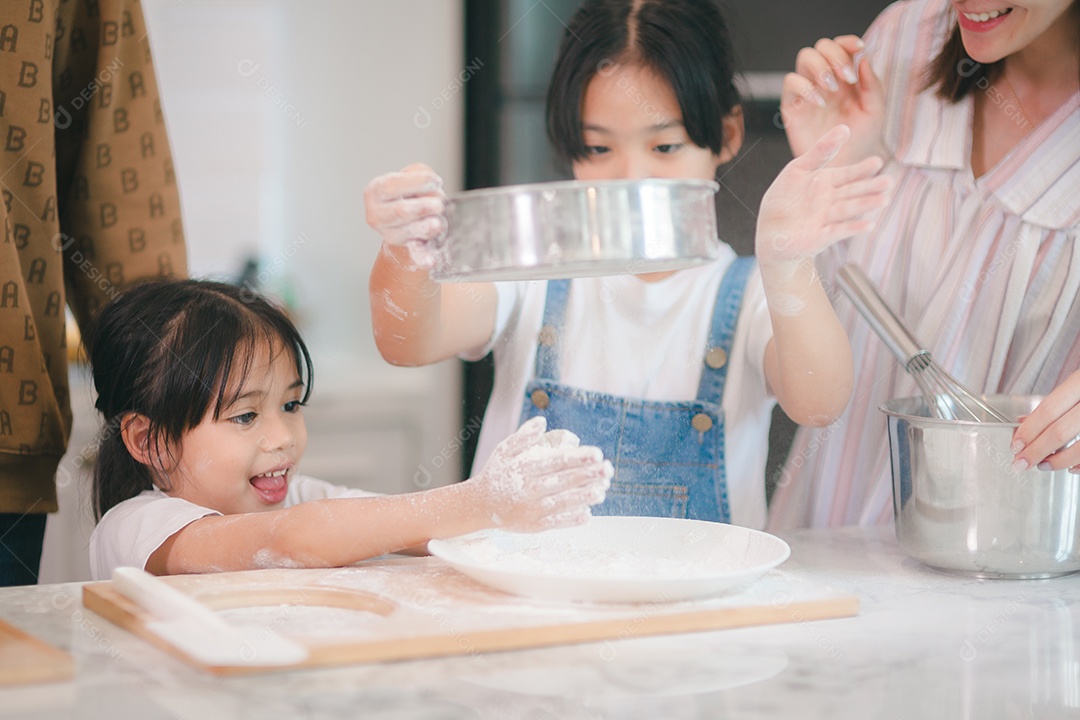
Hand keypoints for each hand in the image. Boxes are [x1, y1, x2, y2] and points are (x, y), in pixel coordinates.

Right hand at [364, 163, 447, 267]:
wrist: (411, 220)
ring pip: (409, 231)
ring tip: (440, 222)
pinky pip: (415, 254)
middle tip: (439, 205)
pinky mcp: (405, 250)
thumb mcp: (412, 176)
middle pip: (400, 212)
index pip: (392, 186)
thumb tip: (433, 192)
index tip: (437, 181)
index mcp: (375, 192)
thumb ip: (420, 174)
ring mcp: (389, 235)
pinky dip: (423, 258)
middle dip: (423, 207)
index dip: (417, 183)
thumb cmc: (412, 194)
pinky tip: (431, 260)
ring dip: (429, 226)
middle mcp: (377, 215)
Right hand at [470, 417, 612, 531]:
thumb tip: (543, 420)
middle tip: (607, 469)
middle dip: (588, 475)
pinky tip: (588, 514)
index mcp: (523, 468)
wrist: (478, 505)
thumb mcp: (505, 450)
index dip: (577, 458)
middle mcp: (527, 489)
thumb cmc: (496, 474)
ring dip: (584, 496)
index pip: (556, 461)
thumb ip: (524, 436)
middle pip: (562, 481)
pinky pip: (555, 522)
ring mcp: (530, 509)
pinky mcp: (532, 526)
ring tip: (603, 489)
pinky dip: (571, 519)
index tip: (597, 453)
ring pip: (562, 502)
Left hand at [755, 125, 891, 267]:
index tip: (877, 162)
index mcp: (827, 182)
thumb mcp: (799, 169)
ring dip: (865, 205)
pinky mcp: (821, 238)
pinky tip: (868, 225)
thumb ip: (820, 151)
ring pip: (848, 210)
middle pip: (853, 192)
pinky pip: (838, 232)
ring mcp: (828, 219)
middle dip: (870, 188)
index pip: (849, 174)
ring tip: (883, 200)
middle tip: (888, 182)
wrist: (769, 230)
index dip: (862, 169)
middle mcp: (832, 201)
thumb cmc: (784, 197)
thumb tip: (844, 128)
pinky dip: (852, 228)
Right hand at [781, 35, 885, 165]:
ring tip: (832, 88)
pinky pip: (790, 82)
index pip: (842, 47)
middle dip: (834, 55)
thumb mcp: (874, 111)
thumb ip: (872, 85)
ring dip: (819, 66)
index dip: (848, 42)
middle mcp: (825, 80)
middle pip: (822, 47)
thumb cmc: (860, 139)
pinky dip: (804, 86)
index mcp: (845, 77)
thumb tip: (863, 58)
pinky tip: (819, 102)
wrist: (844, 166)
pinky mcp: (792, 105)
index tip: (859, 48)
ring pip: (805, 57)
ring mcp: (807, 91)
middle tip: (846, 77)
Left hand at [1011, 372, 1079, 471]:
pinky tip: (1071, 467)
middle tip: (1021, 463)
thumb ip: (1056, 402)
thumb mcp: (1078, 383)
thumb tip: (1025, 422)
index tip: (1015, 445)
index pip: (1049, 409)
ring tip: (1044, 465)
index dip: (1029, 430)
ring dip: (1059, 461)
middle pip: (1061, 431)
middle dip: (1037, 450)